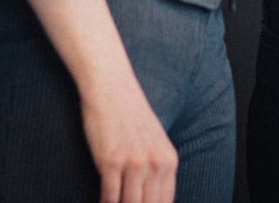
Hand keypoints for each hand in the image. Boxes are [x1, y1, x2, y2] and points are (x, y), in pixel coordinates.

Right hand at [81, 71, 177, 202]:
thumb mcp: (155, 140)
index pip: (165, 202)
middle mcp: (154, 164)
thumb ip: (158, 167)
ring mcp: (133, 164)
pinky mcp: (110, 161)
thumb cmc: (130, 113)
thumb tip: (152, 195)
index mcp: (168, 160)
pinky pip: (109, 197)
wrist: (111, 87)